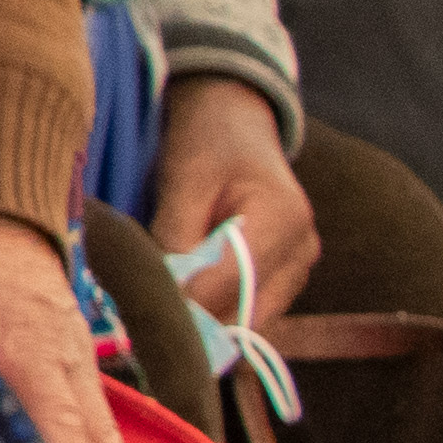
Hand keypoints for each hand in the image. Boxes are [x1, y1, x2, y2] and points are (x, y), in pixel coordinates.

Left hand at [143, 73, 322, 311]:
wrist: (234, 122)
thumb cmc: (206, 143)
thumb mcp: (183, 179)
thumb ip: (176, 235)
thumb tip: (163, 292)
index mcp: (283, 220)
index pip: (231, 284)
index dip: (185, 303)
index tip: (140, 312)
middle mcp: (302, 251)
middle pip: (245, 313)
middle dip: (193, 319)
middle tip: (140, 320)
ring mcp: (299, 268)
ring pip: (247, 320)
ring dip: (204, 320)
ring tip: (156, 309)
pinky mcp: (285, 277)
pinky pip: (248, 309)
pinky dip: (215, 309)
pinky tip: (180, 300)